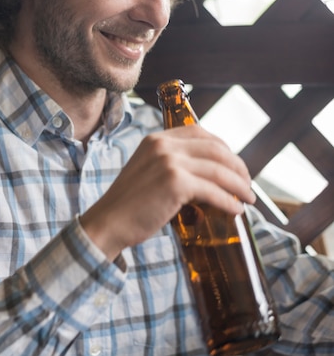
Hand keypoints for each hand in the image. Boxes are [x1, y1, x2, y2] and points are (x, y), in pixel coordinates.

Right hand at [80, 126, 255, 259]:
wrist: (108, 223)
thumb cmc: (128, 206)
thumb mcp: (147, 172)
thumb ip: (171, 167)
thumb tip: (206, 179)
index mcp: (156, 140)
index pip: (200, 132)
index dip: (223, 148)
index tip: (234, 164)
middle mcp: (163, 145)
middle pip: (215, 149)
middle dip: (237, 166)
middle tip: (247, 184)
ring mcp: (169, 162)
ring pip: (219, 170)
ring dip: (239, 185)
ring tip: (247, 199)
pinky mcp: (175, 183)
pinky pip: (213, 190)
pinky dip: (228, 201)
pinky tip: (235, 210)